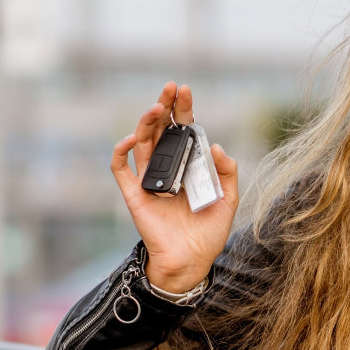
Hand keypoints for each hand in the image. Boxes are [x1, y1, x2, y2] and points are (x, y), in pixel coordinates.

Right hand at [110, 81, 238, 293]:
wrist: (192, 261)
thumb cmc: (209, 233)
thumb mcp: (228, 200)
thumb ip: (227, 173)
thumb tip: (215, 146)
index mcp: (187, 167)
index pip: (182, 131)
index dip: (183, 110)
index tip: (185, 90)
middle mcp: (167, 170)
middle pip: (160, 130)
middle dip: (164, 107)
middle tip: (170, 88)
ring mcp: (149, 181)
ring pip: (141, 143)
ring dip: (146, 122)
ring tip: (157, 107)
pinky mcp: (135, 195)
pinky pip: (121, 169)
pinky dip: (121, 151)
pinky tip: (132, 138)